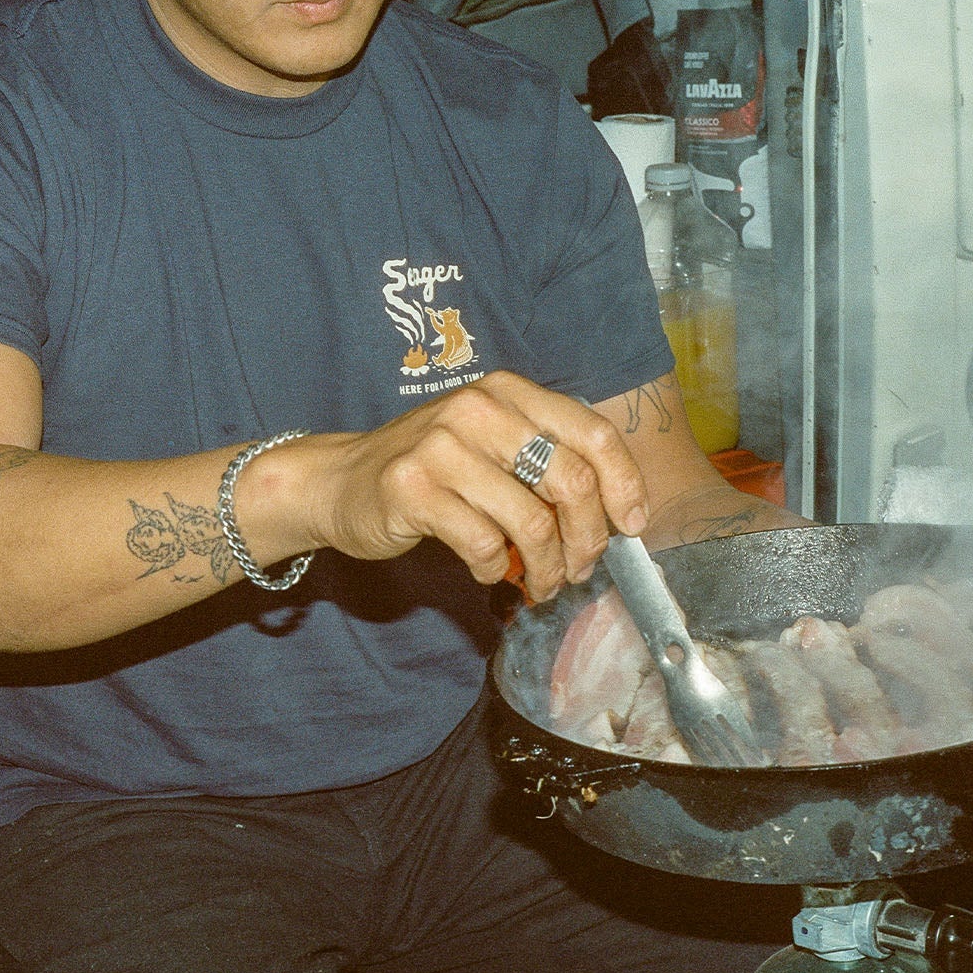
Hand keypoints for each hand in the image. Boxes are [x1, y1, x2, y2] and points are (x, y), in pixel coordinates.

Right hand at [309, 370, 648, 602]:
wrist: (339, 481)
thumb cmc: (431, 469)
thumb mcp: (491, 443)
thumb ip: (545, 459)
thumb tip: (617, 511)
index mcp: (508, 391)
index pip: (593, 432)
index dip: (625, 483)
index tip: (633, 525)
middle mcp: (478, 408)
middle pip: (571, 479)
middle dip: (588, 537)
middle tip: (581, 567)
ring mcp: (442, 446)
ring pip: (532, 521)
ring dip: (546, 567)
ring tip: (540, 582)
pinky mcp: (413, 488)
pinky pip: (482, 545)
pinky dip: (493, 571)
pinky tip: (485, 571)